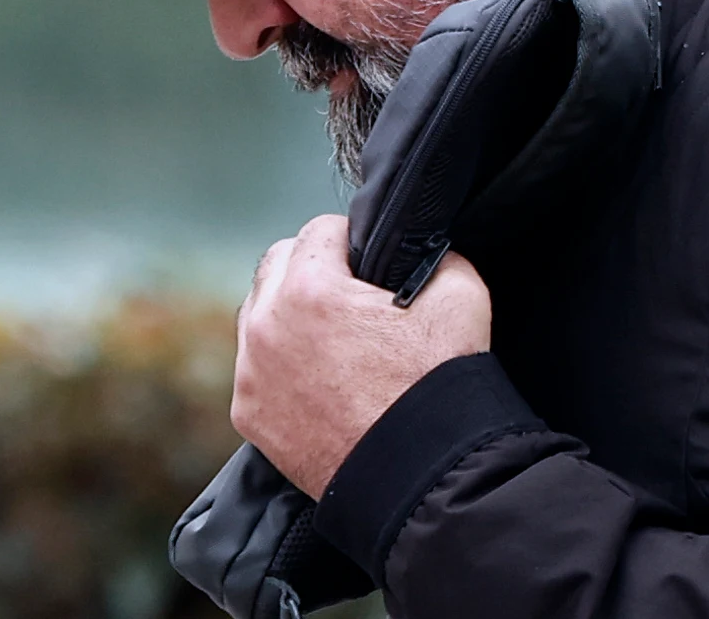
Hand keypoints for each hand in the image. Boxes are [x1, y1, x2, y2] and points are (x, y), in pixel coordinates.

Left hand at [232, 215, 491, 497]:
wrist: (423, 477)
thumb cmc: (439, 388)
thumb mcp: (460, 296)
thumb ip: (436, 255)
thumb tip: (420, 249)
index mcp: (309, 290)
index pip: (319, 231)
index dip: (352, 241)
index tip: (370, 262)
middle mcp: (266, 326)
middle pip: (276, 265)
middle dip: (311, 269)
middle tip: (350, 294)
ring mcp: (250, 372)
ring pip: (257, 315)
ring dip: (287, 314)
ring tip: (333, 338)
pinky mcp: (248, 412)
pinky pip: (255, 367)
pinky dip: (280, 365)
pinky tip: (319, 379)